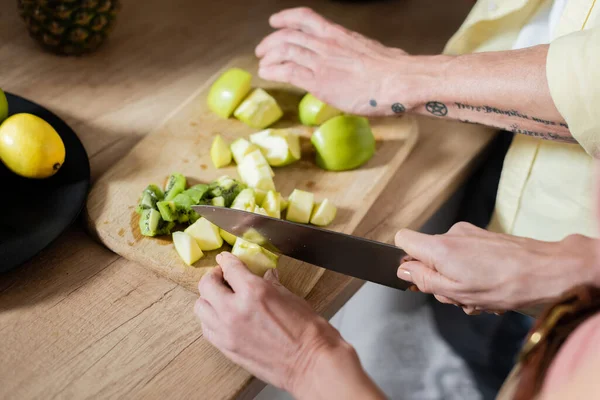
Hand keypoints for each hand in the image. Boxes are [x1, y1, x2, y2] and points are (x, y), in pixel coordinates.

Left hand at [194, 252, 381, 399]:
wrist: (311, 363)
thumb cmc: (307, 332)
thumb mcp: (290, 297)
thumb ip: (272, 284)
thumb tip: (266, 276)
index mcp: (254, 291)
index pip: (229, 267)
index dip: (226, 260)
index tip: (225, 259)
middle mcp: (234, 309)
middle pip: (207, 285)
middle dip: (213, 276)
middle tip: (222, 276)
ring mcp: (227, 331)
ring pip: (200, 307)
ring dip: (208, 298)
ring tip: (220, 297)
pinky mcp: (227, 348)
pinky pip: (206, 329)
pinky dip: (210, 319)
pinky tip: (221, 317)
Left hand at [255, 7, 429, 116]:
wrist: (396, 80)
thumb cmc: (392, 70)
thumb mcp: (370, 52)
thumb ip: (356, 55)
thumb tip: (361, 64)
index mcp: (339, 34)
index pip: (306, 18)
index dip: (286, 17)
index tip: (274, 21)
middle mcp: (326, 44)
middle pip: (288, 35)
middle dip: (270, 41)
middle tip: (262, 50)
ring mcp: (321, 62)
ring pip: (284, 51)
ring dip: (269, 57)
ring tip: (262, 64)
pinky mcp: (318, 82)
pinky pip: (287, 71)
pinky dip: (273, 70)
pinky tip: (267, 74)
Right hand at [395, 222, 597, 313]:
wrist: (548, 271)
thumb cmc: (505, 284)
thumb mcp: (456, 292)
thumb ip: (424, 279)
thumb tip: (402, 269)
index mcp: (439, 247)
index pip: (403, 239)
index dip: (405, 260)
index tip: (418, 277)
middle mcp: (452, 235)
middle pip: (428, 255)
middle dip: (439, 279)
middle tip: (459, 296)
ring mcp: (470, 234)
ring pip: (450, 260)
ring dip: (460, 281)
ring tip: (481, 297)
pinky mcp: (485, 238)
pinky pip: (468, 257)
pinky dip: (474, 274)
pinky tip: (491, 289)